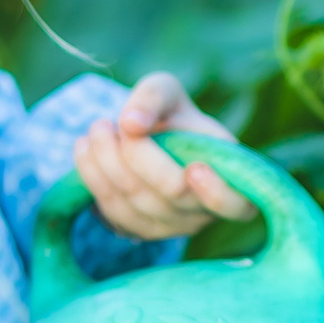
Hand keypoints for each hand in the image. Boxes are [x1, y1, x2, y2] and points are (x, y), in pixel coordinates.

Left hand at [73, 72, 257, 240]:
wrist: (151, 139)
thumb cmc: (171, 114)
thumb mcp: (167, 91)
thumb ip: (153, 97)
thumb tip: (131, 123)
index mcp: (231, 178)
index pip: (237, 204)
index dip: (217, 193)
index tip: (195, 167)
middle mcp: (206, 212)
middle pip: (172, 192)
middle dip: (135, 154)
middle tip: (107, 122)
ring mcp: (174, 227)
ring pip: (136, 203)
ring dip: (105, 163)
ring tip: (96, 129)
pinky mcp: (142, 232)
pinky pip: (114, 213)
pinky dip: (94, 179)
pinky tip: (86, 150)